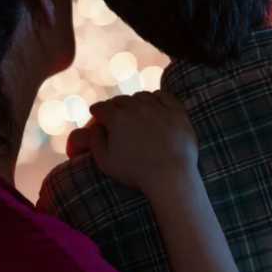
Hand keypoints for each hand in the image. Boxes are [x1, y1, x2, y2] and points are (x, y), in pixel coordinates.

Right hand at [83, 91, 199, 195]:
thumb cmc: (135, 172)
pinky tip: (154, 104)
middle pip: (121, 100)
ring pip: (141, 96)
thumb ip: (95, 141)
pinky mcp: (176, 111)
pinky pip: (163, 96)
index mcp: (117, 118)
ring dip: (134, 101)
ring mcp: (158, 107)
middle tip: (114, 112)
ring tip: (134, 109)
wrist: (170, 175)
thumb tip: (95, 126)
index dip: (96, 110)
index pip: (102, 107)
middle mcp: (136, 107)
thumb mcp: (105, 161)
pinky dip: (156, 98)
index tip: (95, 112)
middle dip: (114, 105)